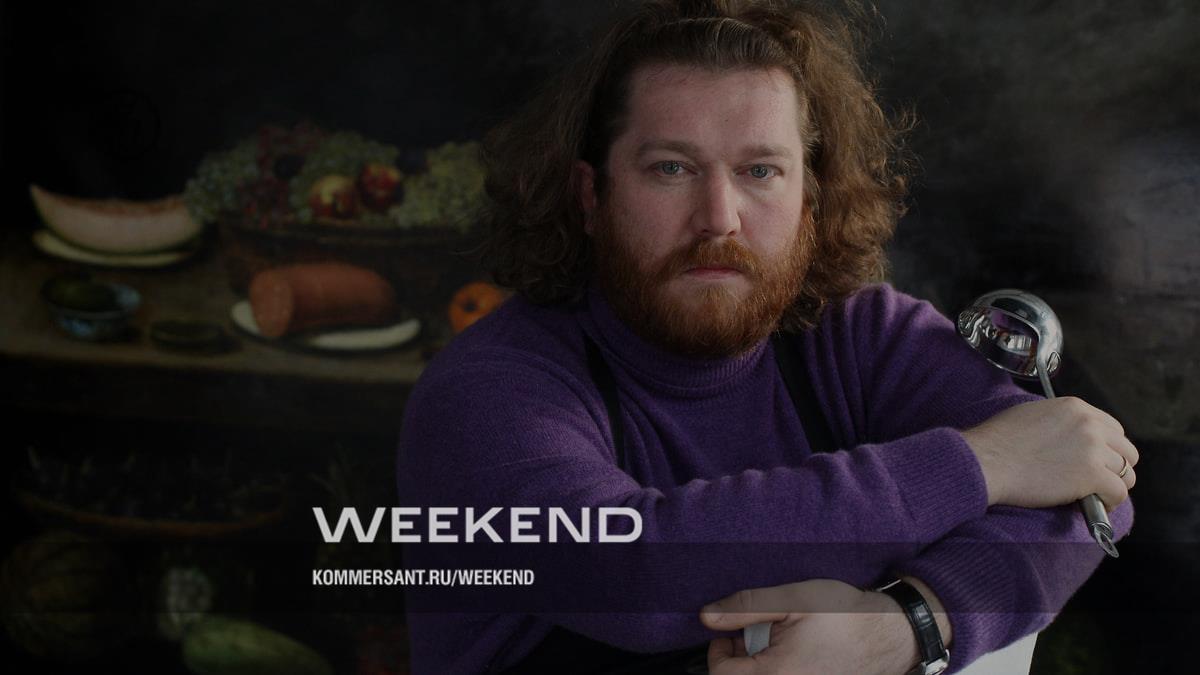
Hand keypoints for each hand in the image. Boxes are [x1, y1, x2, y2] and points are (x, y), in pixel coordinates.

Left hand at [700, 579, 924, 674]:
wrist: (890, 632)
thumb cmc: (844, 614)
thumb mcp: (791, 600)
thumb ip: (745, 608)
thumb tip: (707, 616)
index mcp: (777, 674)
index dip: (717, 651)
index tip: (728, 632)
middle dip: (741, 656)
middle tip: (755, 631)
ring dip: (760, 662)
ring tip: (778, 637)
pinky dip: (780, 666)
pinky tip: (794, 648)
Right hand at [961, 397, 1137, 511]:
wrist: (987, 460)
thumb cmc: (998, 441)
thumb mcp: (1032, 414)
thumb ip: (1059, 421)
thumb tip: (1067, 437)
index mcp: (1076, 408)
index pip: (1113, 429)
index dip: (1107, 448)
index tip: (1097, 461)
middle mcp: (1090, 425)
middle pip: (1127, 450)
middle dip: (1116, 467)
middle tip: (1099, 480)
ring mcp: (1093, 450)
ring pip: (1126, 473)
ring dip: (1113, 485)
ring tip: (1097, 496)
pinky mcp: (1091, 475)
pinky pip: (1119, 492)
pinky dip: (1111, 502)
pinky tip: (1097, 505)